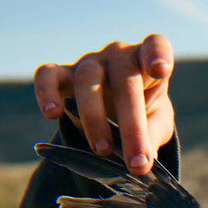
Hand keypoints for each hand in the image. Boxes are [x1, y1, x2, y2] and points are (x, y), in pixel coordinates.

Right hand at [34, 34, 174, 174]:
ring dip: (94, 117)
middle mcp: (118, 55)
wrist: (118, 109)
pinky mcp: (62, 74)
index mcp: (146, 62)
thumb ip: (152, 134)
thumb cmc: (143, 110)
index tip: (160, 69)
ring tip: (102, 150)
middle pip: (124, 80)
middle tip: (135, 162)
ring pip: (88, 79)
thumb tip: (141, 160)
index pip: (155, 45)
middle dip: (131, 124)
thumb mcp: (156, 122)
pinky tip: (52, 113)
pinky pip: (48, 76)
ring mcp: (89, 63)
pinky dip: (47, 92)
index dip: (157, 54)